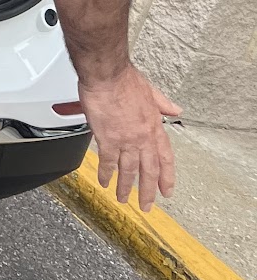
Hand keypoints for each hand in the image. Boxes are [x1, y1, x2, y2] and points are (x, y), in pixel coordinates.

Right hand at [53, 65, 180, 210]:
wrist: (107, 74)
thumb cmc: (124, 79)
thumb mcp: (151, 91)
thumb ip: (163, 103)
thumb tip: (175, 109)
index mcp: (154, 126)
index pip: (165, 158)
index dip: (167, 176)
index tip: (166, 189)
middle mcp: (142, 137)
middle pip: (149, 170)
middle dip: (148, 191)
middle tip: (146, 205)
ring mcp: (126, 140)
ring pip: (129, 170)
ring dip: (126, 187)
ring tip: (123, 199)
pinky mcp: (107, 138)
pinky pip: (108, 161)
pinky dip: (106, 173)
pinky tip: (104, 181)